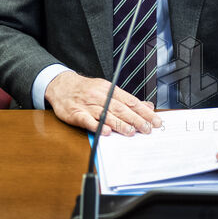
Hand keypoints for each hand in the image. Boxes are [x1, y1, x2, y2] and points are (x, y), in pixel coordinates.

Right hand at [44, 70, 160, 135]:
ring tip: (131, 132)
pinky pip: (87, 120)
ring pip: (106, 115)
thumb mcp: (108, 90)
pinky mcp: (76, 113)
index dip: (144, 112)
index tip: (155, 121)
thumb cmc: (88, 89)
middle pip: (121, 109)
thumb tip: (147, 106)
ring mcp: (88, 105)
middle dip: (136, 119)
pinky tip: (106, 132)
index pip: (131, 101)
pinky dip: (97, 126)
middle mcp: (100, 97)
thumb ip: (127, 100)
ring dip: (120, 124)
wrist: (62, 86)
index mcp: (110, 90)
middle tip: (148, 129)